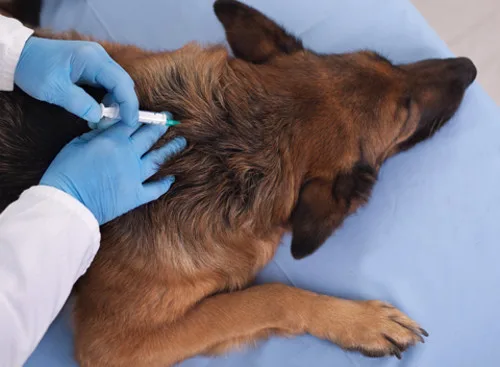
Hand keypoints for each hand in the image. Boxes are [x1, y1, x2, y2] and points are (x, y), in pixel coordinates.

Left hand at [14, 37, 138, 125]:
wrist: (20, 55)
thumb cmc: (34, 69)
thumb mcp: (54, 90)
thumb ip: (79, 103)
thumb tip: (99, 117)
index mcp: (92, 58)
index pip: (121, 82)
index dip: (129, 104)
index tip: (130, 122)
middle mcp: (99, 56)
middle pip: (124, 83)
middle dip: (125, 105)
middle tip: (118, 125)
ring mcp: (97, 60)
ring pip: (118, 84)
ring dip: (117, 103)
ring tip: (105, 120)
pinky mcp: (93, 66)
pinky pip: (109, 83)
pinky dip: (110, 98)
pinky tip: (101, 110)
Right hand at [40, 123, 185, 224]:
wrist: (68, 202)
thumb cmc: (66, 172)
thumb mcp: (77, 144)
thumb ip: (97, 133)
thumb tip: (110, 127)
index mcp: (114, 140)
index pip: (133, 122)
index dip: (144, 115)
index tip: (152, 111)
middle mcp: (129, 155)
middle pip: (149, 137)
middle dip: (161, 126)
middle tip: (170, 119)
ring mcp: (135, 176)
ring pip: (158, 159)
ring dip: (171, 149)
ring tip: (182, 141)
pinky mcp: (136, 195)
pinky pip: (155, 189)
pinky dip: (164, 184)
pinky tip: (171, 178)